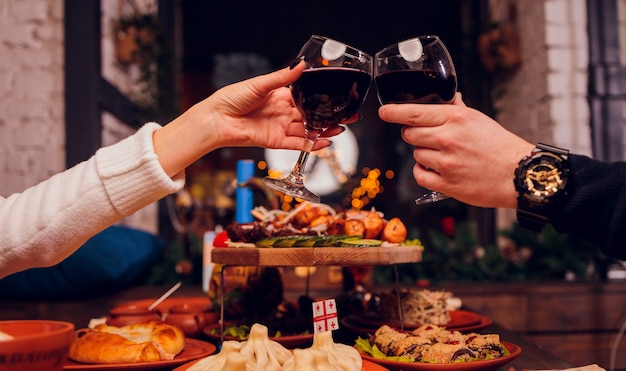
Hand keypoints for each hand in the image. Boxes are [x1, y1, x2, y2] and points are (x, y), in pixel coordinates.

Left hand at [194, 60, 352, 150]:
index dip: (321, 98)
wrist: (217, 119)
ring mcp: (280, 127)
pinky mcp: (275, 141)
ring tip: (340, 129)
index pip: (305, 97)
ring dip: (324, 131)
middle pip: (311, 115)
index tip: (337, 96)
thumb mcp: (260, 84)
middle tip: (346, 115)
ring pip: (307, 130)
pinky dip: (311, 144)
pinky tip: (324, 142)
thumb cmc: (232, 99)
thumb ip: (282, 77)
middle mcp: (282, 112)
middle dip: (328, 116)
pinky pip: (297, 144)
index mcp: (279, 96)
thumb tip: (300, 66)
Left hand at [377, 92, 533, 207]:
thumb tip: (444, 99)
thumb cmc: (499, 146)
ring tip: (445, 156)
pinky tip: (438, 170)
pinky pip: (419, 175)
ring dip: (424, 155)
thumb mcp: (478, 119)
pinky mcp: (446, 184)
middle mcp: (448, 138)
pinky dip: (424, 173)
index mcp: (455, 118)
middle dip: (414, 135)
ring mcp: (445, 162)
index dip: (394, 112)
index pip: (413, 113)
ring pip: (415, 154)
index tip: (384, 112)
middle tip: (429, 138)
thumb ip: (456, 108)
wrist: (518, 174)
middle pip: (409, 134)